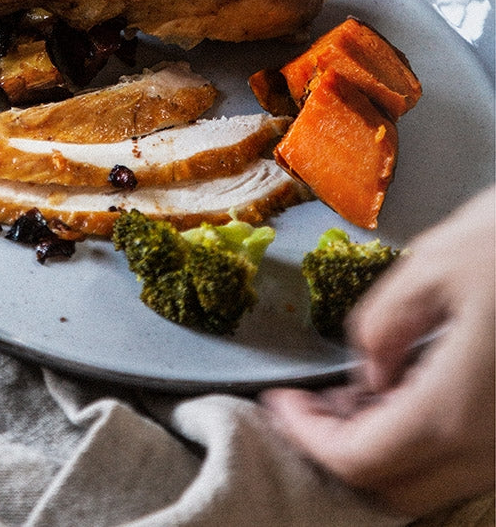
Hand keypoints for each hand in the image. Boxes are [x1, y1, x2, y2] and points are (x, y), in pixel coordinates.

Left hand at [261, 186, 495, 515]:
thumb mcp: (434, 263)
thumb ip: (383, 325)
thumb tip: (368, 371)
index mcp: (456, 411)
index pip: (359, 459)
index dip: (306, 434)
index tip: (277, 398)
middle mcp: (492, 449)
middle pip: (395, 489)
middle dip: (337, 450)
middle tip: (306, 402)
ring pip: (435, 482)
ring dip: (381, 449)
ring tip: (346, 394)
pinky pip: (468, 458)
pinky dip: (421, 439)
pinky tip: (401, 389)